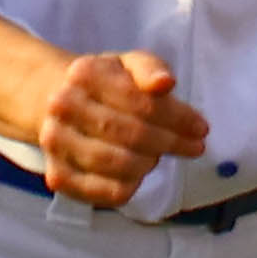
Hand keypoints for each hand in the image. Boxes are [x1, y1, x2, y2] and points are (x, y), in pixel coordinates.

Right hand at [24, 50, 209, 206]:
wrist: (63, 105)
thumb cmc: (108, 85)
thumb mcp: (131, 65)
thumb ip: (151, 68)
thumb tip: (165, 83)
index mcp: (83, 73)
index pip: (141, 102)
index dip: (178, 118)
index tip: (201, 128)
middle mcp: (62, 107)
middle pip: (132, 133)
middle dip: (170, 142)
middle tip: (194, 147)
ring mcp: (55, 143)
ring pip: (120, 164)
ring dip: (150, 162)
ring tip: (158, 155)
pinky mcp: (58, 176)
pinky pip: (106, 192)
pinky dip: (132, 186)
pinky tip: (139, 173)